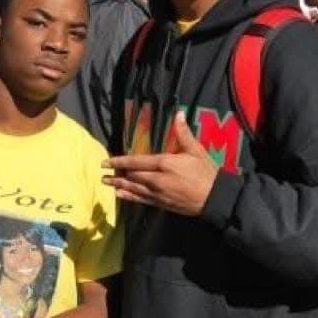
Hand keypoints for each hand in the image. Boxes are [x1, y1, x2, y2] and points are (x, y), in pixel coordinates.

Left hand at [102, 111, 217, 215]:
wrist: (214, 198)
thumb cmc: (206, 172)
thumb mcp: (196, 150)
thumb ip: (183, 133)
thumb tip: (179, 114)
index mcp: (164, 164)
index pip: (136, 162)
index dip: (119, 162)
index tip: (106, 162)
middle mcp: (157, 179)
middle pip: (131, 176)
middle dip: (116, 174)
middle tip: (103, 172)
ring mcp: (157, 193)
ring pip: (133, 189)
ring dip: (119, 186)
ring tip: (106, 183)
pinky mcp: (161, 204)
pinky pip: (140, 200)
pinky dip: (129, 197)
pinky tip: (120, 196)